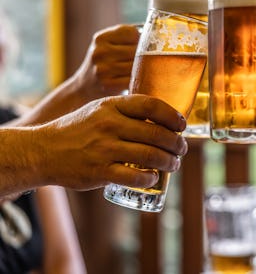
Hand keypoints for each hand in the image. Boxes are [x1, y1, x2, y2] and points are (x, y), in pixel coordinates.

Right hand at [32, 94, 186, 189]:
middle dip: (176, 144)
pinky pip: (134, 176)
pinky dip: (150, 179)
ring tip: (174, 164)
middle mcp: (109, 125)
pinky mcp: (99, 172)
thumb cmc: (79, 130)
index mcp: (112, 106)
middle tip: (182, 149)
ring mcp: (104, 149)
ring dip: (169, 162)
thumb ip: (127, 111)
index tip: (182, 125)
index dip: (172, 116)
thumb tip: (163, 117)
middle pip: (156, 134)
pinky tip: (154, 178)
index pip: (151, 105)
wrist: (44, 151)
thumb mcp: (100, 110)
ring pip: (150, 155)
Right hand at [73, 24, 138, 99]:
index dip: (139, 38)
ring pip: (137, 64)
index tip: (138, 45)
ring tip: (139, 70)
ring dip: (142, 68)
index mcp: (100, 38)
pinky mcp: (108, 84)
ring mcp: (103, 69)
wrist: (85, 87)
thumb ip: (127, 37)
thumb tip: (155, 33)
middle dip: (143, 54)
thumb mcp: (108, 45)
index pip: (131, 32)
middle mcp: (100, 52)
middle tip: (142, 60)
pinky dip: (138, 79)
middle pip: (136, 49)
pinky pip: (134, 78)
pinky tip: (136, 79)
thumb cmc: (105, 63)